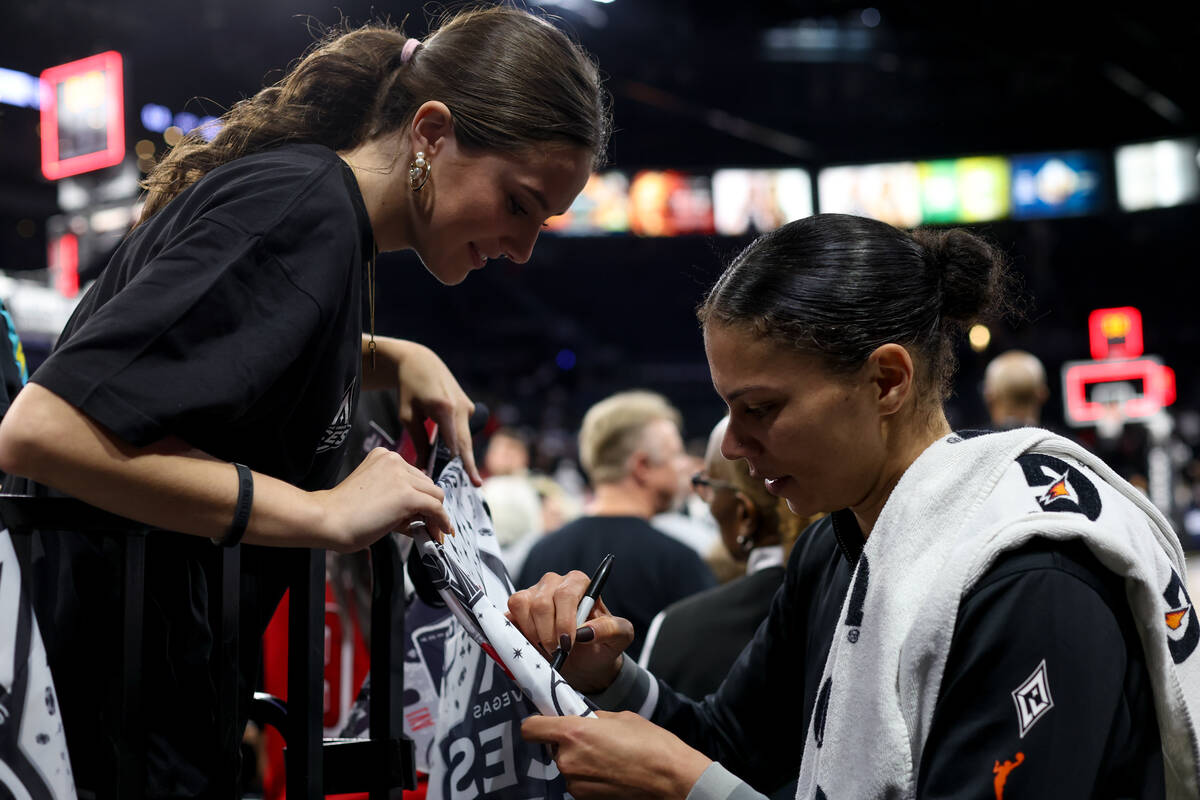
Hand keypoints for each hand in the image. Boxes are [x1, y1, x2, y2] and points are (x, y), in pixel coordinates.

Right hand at [312, 446, 452, 551]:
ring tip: (428, 533)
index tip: (420, 515)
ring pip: (435, 495)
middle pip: (427, 485)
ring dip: (434, 515)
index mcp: (383, 456)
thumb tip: (423, 515)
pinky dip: (442, 521)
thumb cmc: (343, 513)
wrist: (328, 520)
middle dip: (427, 506)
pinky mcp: (407, 496)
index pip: (414, 476)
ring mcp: (402, 477)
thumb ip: (396, 497)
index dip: (418, 497)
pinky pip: (436, 508)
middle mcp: (394, 460)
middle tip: (424, 527)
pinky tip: (442, 532)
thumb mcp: (373, 495)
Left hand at [388, 339, 481, 485]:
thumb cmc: (409, 388)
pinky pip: (464, 428)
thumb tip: (423, 468)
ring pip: (466, 436)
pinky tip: (450, 449)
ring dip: (463, 454)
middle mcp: (461, 408)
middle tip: (475, 485)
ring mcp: (467, 406)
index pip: (453, 443)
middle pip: (466, 443)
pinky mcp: (468, 405)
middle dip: (469, 465)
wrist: (420, 361)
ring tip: (465, 475)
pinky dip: (459, 440)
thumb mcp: (408, 416)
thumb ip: (418, 442)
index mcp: (445, 409)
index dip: (454, 464)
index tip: (455, 480)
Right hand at [507, 571, 633, 692]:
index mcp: (579, 583)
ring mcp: (533, 593)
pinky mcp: (517, 608)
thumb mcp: (619, 638)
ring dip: (533, 634)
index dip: (564, 620)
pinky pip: (508, 614)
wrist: (584, 662)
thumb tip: (587, 630)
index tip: (567, 643)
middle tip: (558, 652)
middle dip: (548, 633)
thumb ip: (611, 629)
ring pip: (522, 605)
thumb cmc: (602, 645)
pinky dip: (518, 632)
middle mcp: (554, 582)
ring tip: (547, 648)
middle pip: (542, 602)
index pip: (566, 593)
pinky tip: (531, 644)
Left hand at [521, 710, 711, 798]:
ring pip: (568, 766)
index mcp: (573, 733)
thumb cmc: (652, 745)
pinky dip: (591, 777)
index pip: (531, 728)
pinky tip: (613, 773)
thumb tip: (585, 721)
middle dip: (569, 743)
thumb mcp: (622, 718)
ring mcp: (576, 784)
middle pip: (553, 748)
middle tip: (595, 740)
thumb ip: (594, 719)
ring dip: (581, 762)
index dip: (537, 724)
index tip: (545, 722)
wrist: (672, 780)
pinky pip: (580, 783)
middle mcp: (568, 760)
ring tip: (610, 758)